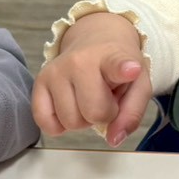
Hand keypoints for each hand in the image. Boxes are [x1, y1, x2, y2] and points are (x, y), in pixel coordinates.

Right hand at [32, 11, 151, 145]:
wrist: (96, 39)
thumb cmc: (118, 66)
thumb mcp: (138, 85)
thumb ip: (132, 113)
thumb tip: (113, 139)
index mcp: (112, 57)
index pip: (116, 64)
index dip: (123, 69)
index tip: (131, 69)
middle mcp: (80, 61)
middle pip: (94, 113)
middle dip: (103, 114)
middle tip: (104, 98)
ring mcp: (56, 70)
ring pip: (70, 122)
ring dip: (82, 119)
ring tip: (87, 98)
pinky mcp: (40, 81)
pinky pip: (45, 122)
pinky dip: (59, 124)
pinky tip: (69, 106)